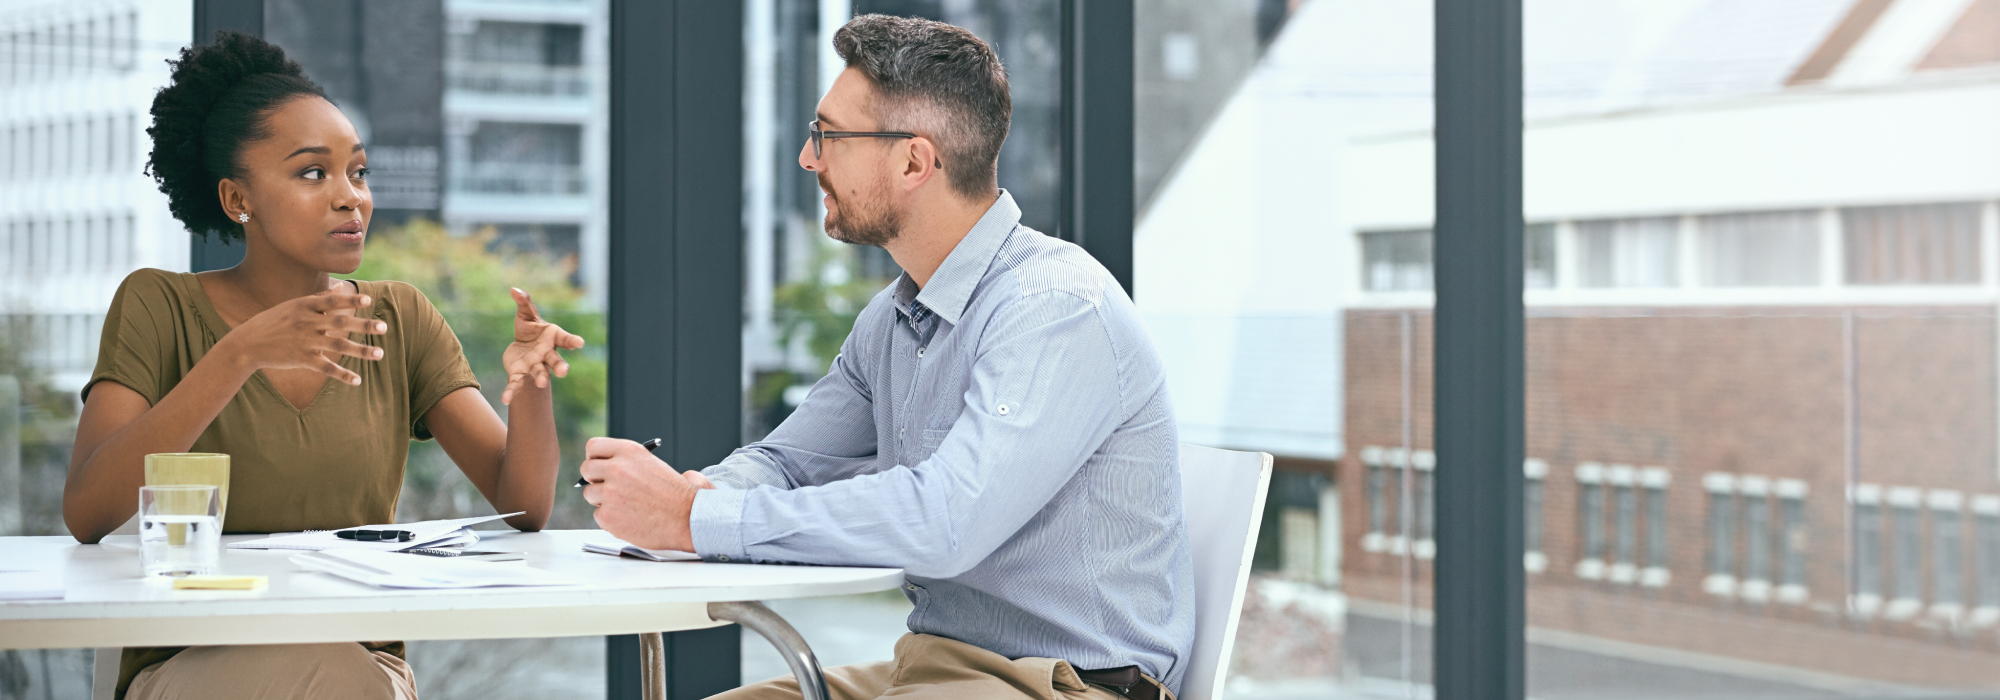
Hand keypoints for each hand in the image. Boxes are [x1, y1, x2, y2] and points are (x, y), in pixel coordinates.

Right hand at [217, 287, 384, 384]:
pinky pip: (325, 367)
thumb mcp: (294, 306)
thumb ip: (319, 298)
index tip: (368, 301)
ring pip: (337, 346)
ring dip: (360, 351)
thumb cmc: (273, 321)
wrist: (247, 344)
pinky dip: (342, 374)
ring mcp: (304, 341)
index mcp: (304, 306)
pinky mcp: (301, 359)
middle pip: (339, 323)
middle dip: (363, 326)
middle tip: (384, 327)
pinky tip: (357, 380)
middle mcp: (306, 322)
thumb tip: (342, 288)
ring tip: (380, 354)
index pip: (332, 302)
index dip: (350, 301)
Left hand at [501, 287, 585, 404]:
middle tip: (563, 371)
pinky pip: (516, 383)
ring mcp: (534, 365)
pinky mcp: (520, 373)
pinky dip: (511, 392)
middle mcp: (546, 354)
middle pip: (556, 361)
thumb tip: (514, 290)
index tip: (580, 343)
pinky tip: (505, 399)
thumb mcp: (526, 314)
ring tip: (540, 384)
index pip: (565, 339)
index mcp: (552, 337)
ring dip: (541, 378)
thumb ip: (523, 302)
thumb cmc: (529, 328)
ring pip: (540, 373)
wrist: (521, 347)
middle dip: (560, 366)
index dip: (572, 341)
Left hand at [579, 437, 698, 550]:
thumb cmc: (679, 495)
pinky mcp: (607, 516)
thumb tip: (614, 467)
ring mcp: (610, 493)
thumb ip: (631, 462)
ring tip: (626, 505)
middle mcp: (617, 469)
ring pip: (590, 494)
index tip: (599, 465)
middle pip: (586, 469)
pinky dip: (611, 519)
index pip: (593, 447)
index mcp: (630, 452)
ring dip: (603, 500)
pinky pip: (598, 515)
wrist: (689, 519)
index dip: (595, 458)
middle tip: (608, 486)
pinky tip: (629, 518)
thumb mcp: (657, 464)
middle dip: (595, 478)